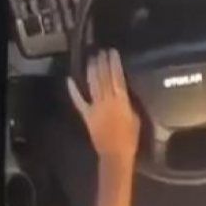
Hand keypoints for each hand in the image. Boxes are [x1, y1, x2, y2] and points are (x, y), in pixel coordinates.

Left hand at [67, 49, 139, 169]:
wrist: (115, 153)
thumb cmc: (130, 137)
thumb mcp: (135, 116)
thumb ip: (128, 103)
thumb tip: (123, 93)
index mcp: (121, 101)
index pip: (117, 77)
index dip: (114, 64)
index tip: (112, 52)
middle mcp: (106, 101)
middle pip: (103, 78)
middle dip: (101, 64)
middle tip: (100, 51)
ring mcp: (95, 107)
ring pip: (92, 85)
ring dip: (91, 71)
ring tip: (91, 59)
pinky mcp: (86, 115)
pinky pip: (79, 100)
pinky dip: (73, 90)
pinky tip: (70, 80)